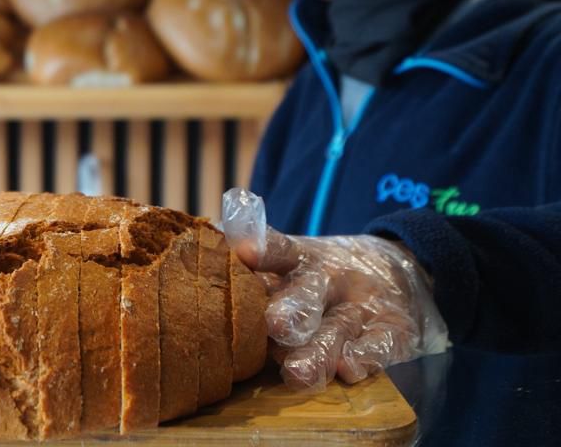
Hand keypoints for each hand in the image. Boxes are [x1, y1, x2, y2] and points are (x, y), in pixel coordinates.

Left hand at [221, 188, 447, 391]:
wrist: (406, 271)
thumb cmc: (325, 277)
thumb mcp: (296, 261)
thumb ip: (258, 262)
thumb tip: (210, 246)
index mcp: (302, 259)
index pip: (280, 250)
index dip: (262, 248)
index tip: (243, 252)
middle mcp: (331, 279)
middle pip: (309, 292)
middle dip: (291, 309)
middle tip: (274, 324)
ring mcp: (363, 307)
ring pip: (339, 328)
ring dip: (319, 350)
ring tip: (298, 371)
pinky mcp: (394, 332)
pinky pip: (382, 346)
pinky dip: (367, 357)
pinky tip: (350, 370)